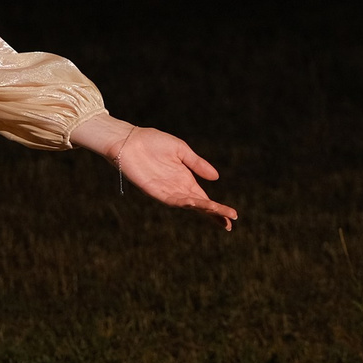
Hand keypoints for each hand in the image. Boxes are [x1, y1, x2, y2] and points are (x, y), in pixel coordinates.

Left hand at [71, 115, 237, 229]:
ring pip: (187, 204)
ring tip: (217, 213)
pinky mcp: (153, 190)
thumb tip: (216, 178)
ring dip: (202, 209)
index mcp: (185, 179)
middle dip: (214, 213)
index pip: (204, 198)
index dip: (217, 208)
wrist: (129, 140)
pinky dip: (184, 202)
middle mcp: (177, 188)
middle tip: (229, 222)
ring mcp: (165, 190)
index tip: (233, 216)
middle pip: (199, 205)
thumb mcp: (181, 150)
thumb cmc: (153, 142)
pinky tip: (195, 202)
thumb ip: (197, 164)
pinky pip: (171, 198)